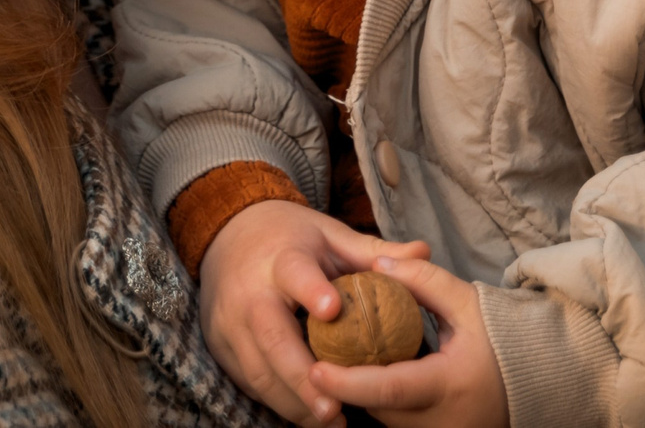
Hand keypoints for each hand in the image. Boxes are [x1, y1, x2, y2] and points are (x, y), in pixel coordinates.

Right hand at [197, 199, 430, 422]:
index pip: (294, 272)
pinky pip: (248, 381)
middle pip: (271, 337)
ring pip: (257, 370)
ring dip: (293, 401)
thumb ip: (373, 251)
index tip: (333, 310)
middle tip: (335, 409)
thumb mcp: (330, 236)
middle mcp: (249, 290)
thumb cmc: (292, 240)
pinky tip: (306, 415)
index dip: (311, 290)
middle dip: (301, 376)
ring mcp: (228, 321)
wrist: (228, 234)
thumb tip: (424, 251)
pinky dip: (277, 401)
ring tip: (331, 422)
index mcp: (281, 258)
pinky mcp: (220, 345)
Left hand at [309, 256, 508, 427]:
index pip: (388, 389)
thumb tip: (377, 266)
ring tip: (338, 358)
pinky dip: (382, 400)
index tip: (314, 368)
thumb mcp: (468, 302)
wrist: (541, 381)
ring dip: (363, 393)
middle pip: (378, 407)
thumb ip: (423, 280)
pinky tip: (369, 373)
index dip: (347, 382)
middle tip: (317, 353)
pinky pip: (400, 421)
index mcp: (449, 386)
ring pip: (386, 418)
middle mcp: (443, 421)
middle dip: (346, 385)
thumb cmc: (504, 339)